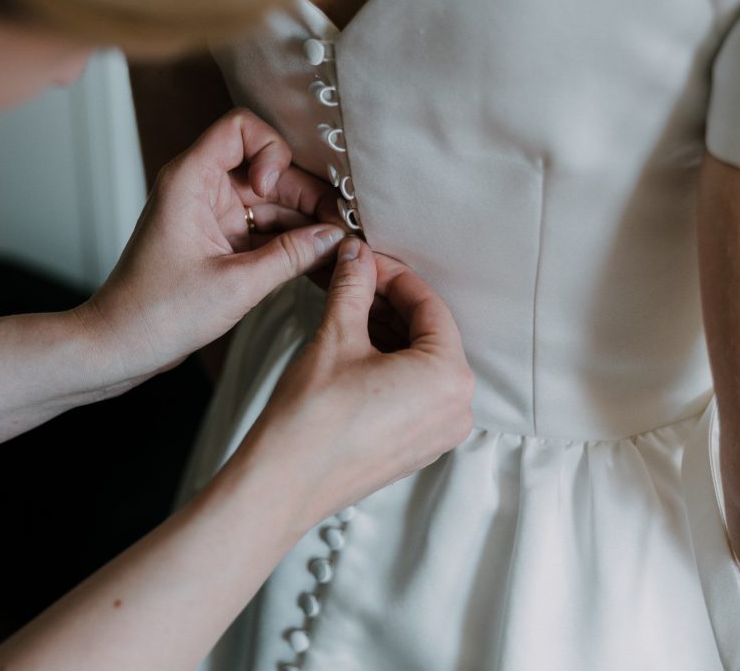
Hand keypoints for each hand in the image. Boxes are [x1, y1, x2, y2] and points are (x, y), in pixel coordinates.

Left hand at [74, 108, 344, 389]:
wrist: (121, 346)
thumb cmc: (158, 313)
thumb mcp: (236, 284)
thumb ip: (291, 256)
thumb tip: (335, 237)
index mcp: (191, 180)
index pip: (241, 128)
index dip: (270, 151)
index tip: (273, 191)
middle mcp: (202, 189)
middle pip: (268, 170)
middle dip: (306, 195)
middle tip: (340, 227)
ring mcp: (212, 216)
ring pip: (272, 203)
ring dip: (305, 223)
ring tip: (338, 248)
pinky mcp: (220, 242)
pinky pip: (264, 230)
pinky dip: (290, 243)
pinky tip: (319, 261)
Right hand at [239, 238, 475, 533]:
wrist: (283, 484)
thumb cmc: (312, 420)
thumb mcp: (336, 337)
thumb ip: (354, 287)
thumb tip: (357, 256)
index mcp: (449, 378)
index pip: (429, 306)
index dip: (393, 274)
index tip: (364, 259)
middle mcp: (456, 408)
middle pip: (427, 333)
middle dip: (389, 303)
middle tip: (353, 277)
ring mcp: (438, 432)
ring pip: (419, 362)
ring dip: (386, 330)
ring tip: (347, 307)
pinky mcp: (415, 446)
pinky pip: (412, 390)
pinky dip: (387, 363)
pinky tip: (354, 343)